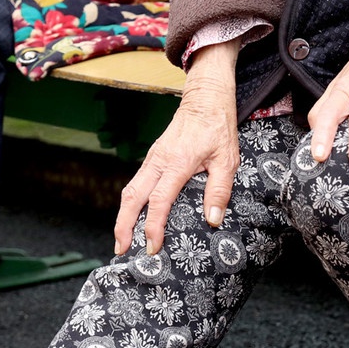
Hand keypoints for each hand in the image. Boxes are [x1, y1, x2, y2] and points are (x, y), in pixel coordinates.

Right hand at [114, 41, 242, 255]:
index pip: (159, 201)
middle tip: (121, 249)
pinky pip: (137, 181)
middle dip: (123, 225)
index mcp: (178, 163)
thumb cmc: (218, 127)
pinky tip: (134, 216)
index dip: (153, 226)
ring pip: (130, 189)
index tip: (152, 247)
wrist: (205, 98)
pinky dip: (131, 202)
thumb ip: (220, 190)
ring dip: (123, 215)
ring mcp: (153, 158)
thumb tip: (213, 219)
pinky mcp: (153, 156)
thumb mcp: (228, 159)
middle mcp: (159, 161)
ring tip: (122, 239)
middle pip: (133, 197)